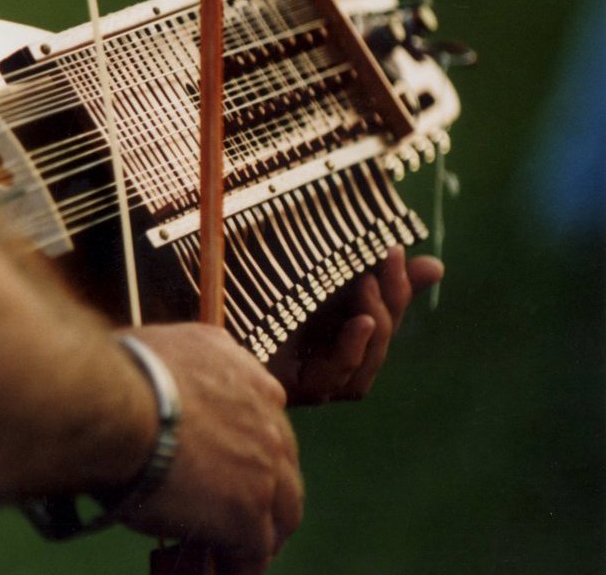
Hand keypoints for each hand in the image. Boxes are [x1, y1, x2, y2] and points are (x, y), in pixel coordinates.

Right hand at [121, 323, 303, 574]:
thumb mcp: (168, 345)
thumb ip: (188, 365)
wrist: (116, 403)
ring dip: (263, 531)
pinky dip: (241, 563)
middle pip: (284, 467)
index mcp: (249, 378)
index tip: (234, 465)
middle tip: (244, 511)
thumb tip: (168, 381)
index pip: (267, 421)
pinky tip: (225, 568)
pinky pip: (253, 550)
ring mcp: (263, 467)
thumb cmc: (121, 374)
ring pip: (282, 511)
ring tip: (239, 550)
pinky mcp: (247, 512)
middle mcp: (267, 417)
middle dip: (268, 491)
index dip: (251, 449)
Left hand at [270, 248, 442, 405]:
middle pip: (380, 340)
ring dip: (377, 321)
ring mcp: (317, 382)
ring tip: (368, 282)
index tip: (397, 247)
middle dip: (392, 298)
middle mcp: (332, 364)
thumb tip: (436, 268)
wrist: (201, 312)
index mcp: (339, 336)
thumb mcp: (313, 279)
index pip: (385, 317)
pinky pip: (336, 377)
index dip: (399, 287)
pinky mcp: (294, 390)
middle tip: (387, 256)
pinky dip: (354, 350)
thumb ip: (369, 273)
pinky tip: (360, 323)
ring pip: (367, 361)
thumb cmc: (258, 296)